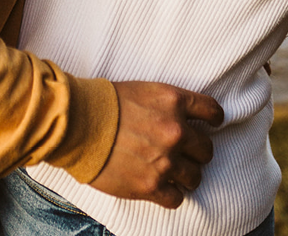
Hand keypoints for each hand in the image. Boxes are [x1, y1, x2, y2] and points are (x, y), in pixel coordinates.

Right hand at [90, 80, 223, 208]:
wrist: (74, 123)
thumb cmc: (100, 103)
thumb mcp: (139, 90)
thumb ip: (165, 105)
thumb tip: (179, 118)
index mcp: (173, 102)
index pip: (212, 111)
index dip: (213, 120)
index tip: (210, 124)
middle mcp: (175, 132)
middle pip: (206, 150)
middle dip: (195, 152)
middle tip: (181, 152)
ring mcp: (165, 161)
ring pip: (195, 176)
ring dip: (184, 175)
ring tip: (169, 172)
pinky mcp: (151, 185)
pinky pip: (176, 198)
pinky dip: (169, 194)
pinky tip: (159, 187)